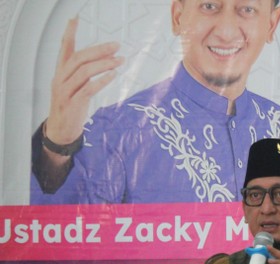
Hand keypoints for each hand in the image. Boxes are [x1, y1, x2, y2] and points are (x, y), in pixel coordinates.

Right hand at [45, 17, 123, 150]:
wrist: (61, 130)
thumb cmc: (71, 106)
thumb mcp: (74, 86)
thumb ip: (83, 72)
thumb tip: (102, 59)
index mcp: (61, 73)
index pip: (64, 49)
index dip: (69, 33)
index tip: (74, 19)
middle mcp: (60, 79)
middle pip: (79, 58)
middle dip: (99, 50)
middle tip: (116, 46)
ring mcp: (65, 91)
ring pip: (84, 72)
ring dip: (104, 64)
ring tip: (120, 60)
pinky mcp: (73, 104)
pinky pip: (88, 89)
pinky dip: (101, 80)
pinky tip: (113, 75)